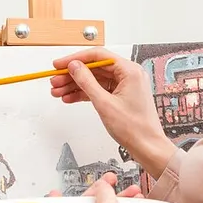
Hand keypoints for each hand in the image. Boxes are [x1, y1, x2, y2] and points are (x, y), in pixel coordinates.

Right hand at [49, 48, 175, 178]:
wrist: (147, 146)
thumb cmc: (135, 128)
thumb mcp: (104, 103)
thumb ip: (87, 82)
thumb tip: (74, 67)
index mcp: (129, 71)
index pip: (98, 56)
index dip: (76, 59)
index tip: (60, 64)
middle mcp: (128, 75)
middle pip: (94, 68)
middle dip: (73, 75)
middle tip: (55, 80)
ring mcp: (125, 86)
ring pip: (94, 80)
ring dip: (75, 85)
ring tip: (58, 91)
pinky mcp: (121, 96)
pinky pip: (99, 90)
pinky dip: (84, 93)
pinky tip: (69, 97)